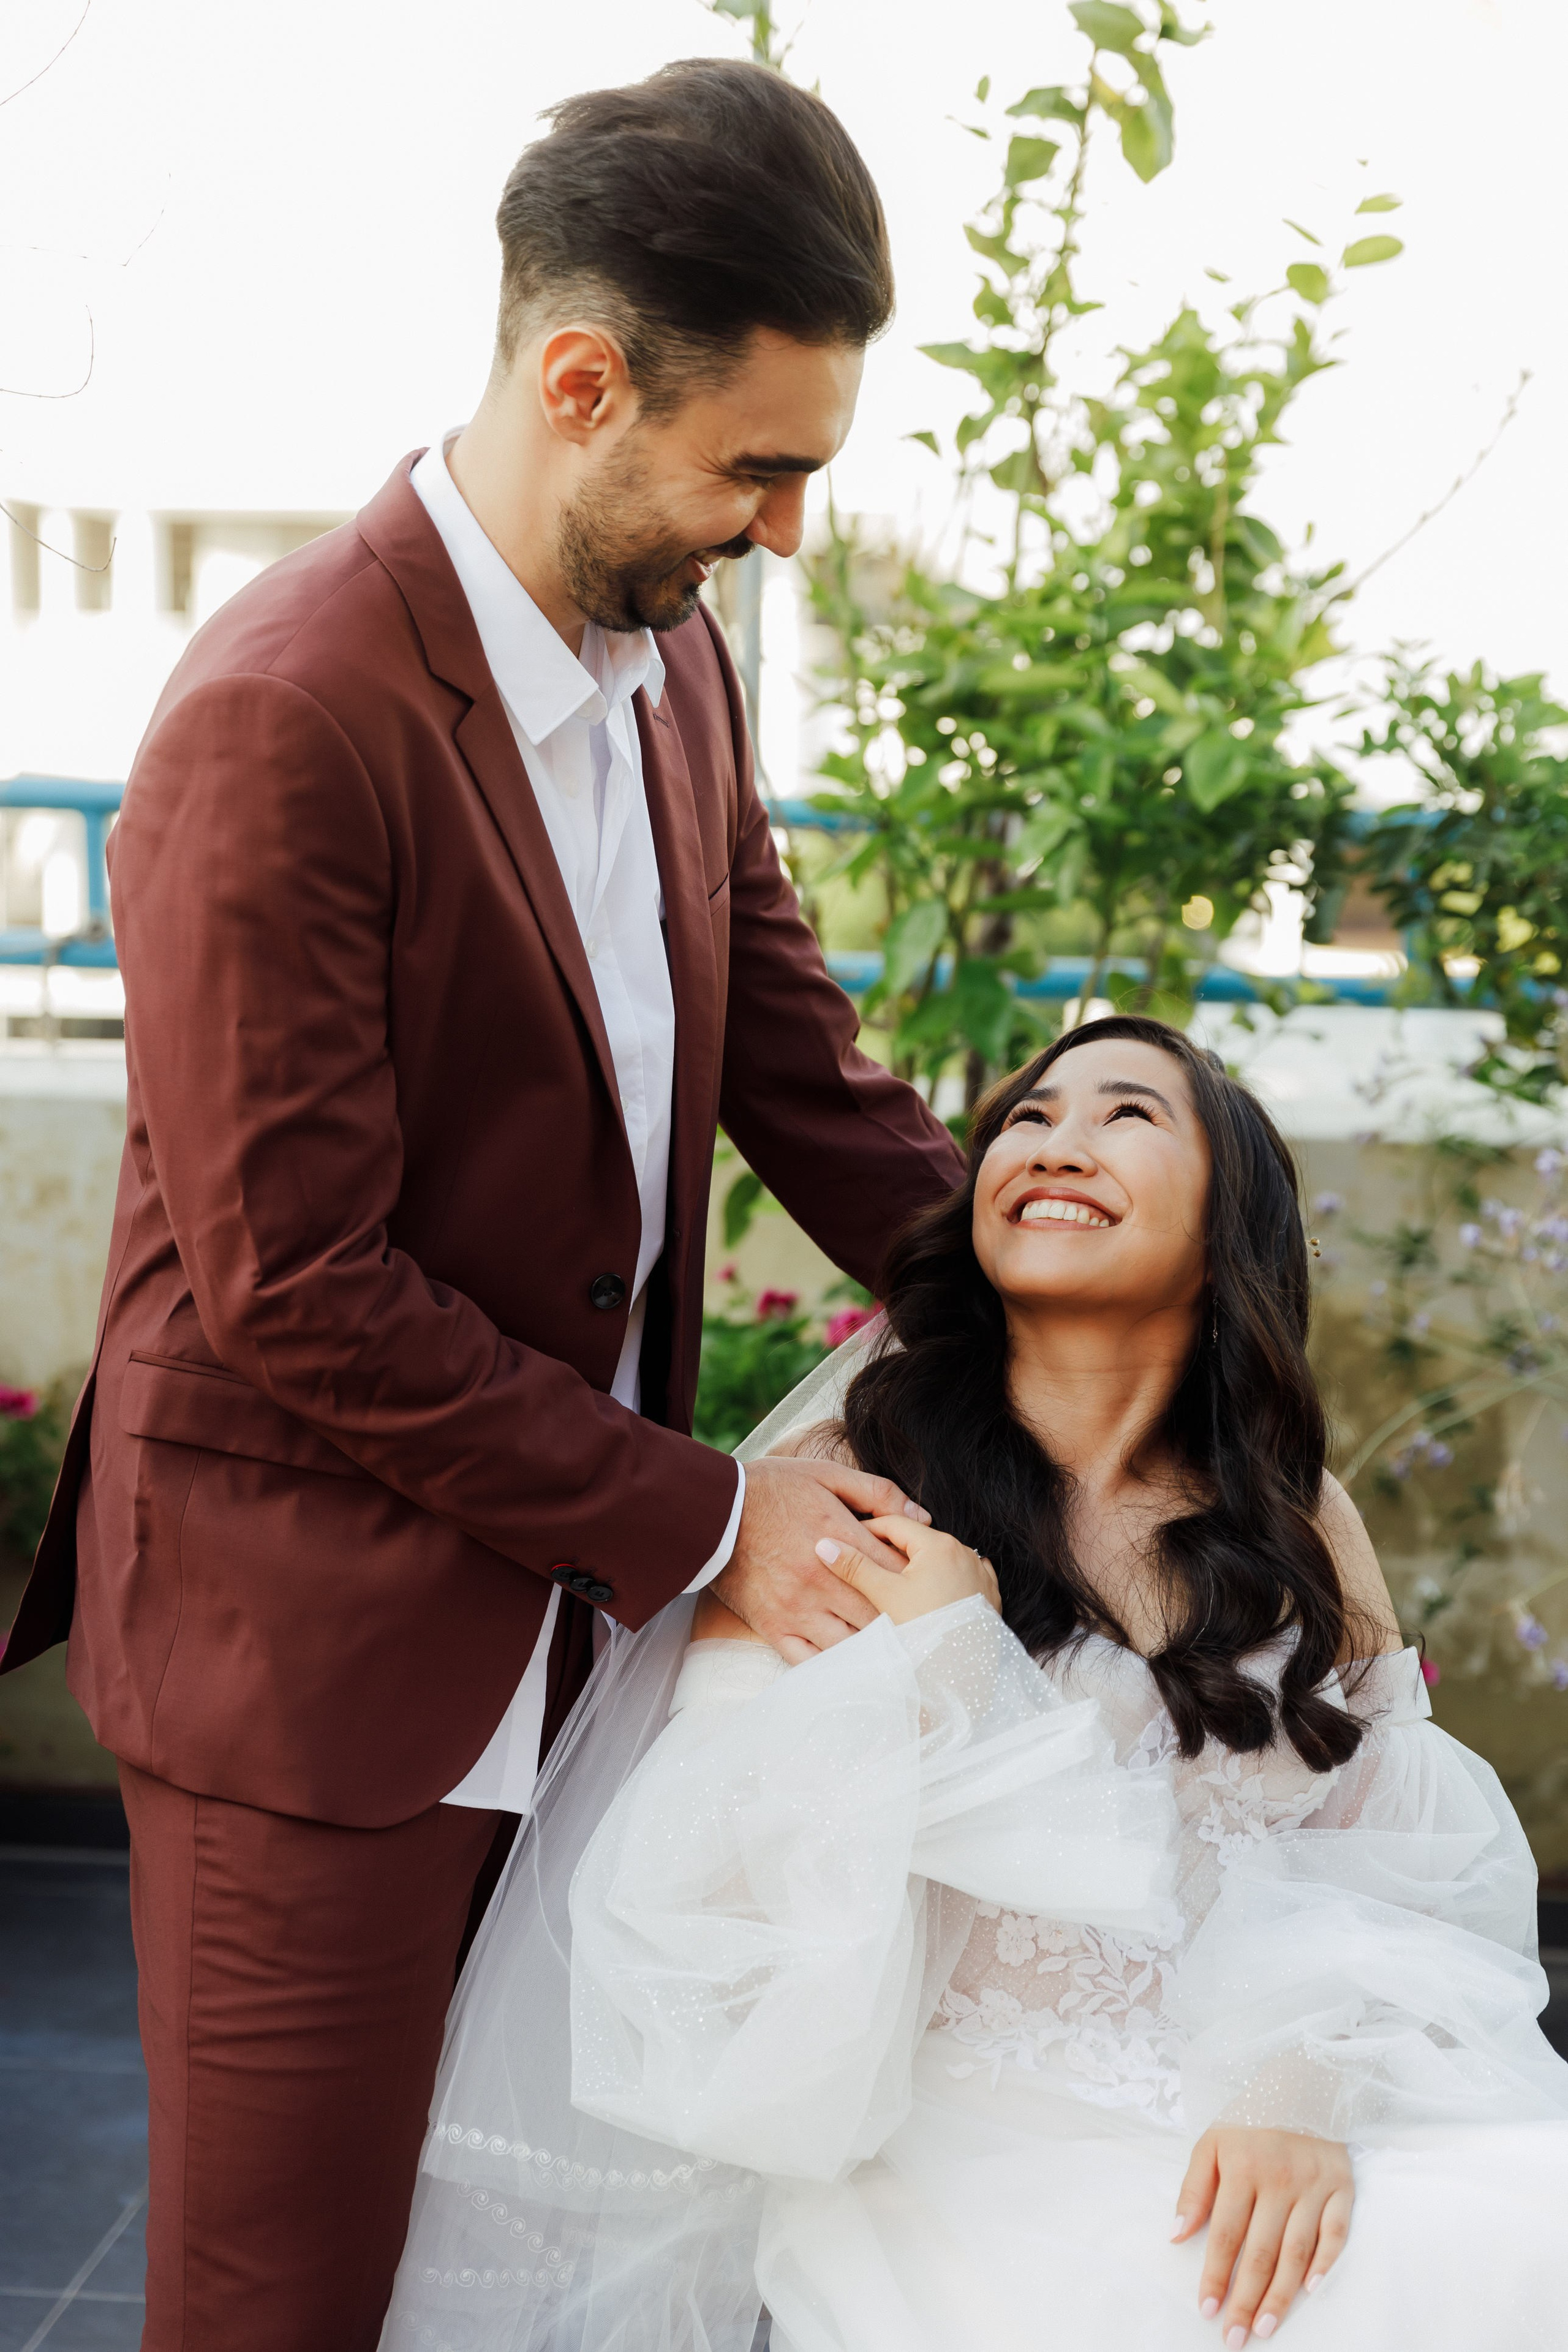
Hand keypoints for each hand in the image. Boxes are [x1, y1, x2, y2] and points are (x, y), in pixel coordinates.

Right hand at [711, 1455, 931, 1664]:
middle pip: (879, 1613)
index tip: (923, 1582)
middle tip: (917, 1622)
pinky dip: (834, 1664)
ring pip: (851, 1644)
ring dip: (873, 1647)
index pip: (894, 1570)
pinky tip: (850, 1661)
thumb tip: (921, 1514)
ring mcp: (797, 1609)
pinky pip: (810, 1660)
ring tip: (891, 1646)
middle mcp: (821, 1580)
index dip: (915, 1579)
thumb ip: (876, 1492)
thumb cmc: (771, 1489)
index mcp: (839, 1539)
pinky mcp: (773, 1627)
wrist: (712, 1510)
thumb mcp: (826, 1474)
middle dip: (902, 1619)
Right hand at [817, 1515, 999, 1626]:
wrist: (964, 1672)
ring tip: (894, 1580)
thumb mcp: (885, 1595)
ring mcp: (980, 1573)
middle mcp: (964, 1552)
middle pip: (919, 1541)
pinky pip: (960, 1577)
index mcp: (938, 1544)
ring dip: (917, 1565)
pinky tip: (929, 1593)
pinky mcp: (989, 1594)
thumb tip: (825, 1545)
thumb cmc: (925, 1629)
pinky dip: (942, 1580)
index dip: (867, 1529)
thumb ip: (856, 1567)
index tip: (847, 1539)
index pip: (895, 1524)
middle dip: (891, 1549)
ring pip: (940, 1559)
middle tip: (866, 1561)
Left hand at [1172, 2127, 1353, 2342]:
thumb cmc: (1249, 2121)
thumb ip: (1193, 2189)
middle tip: (1235, 2338)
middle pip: (1261, 2252)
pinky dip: (1326, 2263)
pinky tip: (1311, 2290)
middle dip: (1245, 2299)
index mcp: (1242, 2167)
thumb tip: (1177, 2236)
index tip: (1207, 2311)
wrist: (1301, 2083)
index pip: (1226, 2235)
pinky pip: (1336, 2233)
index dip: (1216, 2276)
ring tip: (1264, 2327)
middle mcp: (1280, 2179)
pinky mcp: (1342, 2187)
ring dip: (1281, 2295)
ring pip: (1297, 2251)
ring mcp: (1314, 2185)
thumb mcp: (1211, 2143)